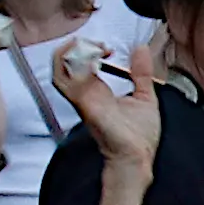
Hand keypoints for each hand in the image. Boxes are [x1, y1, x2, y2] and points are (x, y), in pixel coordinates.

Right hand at [57, 36, 158, 170]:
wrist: (137, 158)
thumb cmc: (138, 137)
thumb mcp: (144, 96)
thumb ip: (141, 72)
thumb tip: (141, 50)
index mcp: (95, 91)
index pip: (76, 63)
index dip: (87, 48)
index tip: (108, 49)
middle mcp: (84, 94)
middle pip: (61, 62)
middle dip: (77, 46)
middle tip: (100, 46)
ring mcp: (82, 100)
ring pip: (58, 69)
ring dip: (74, 53)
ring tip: (96, 50)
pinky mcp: (84, 105)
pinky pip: (67, 82)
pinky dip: (77, 66)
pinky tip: (96, 60)